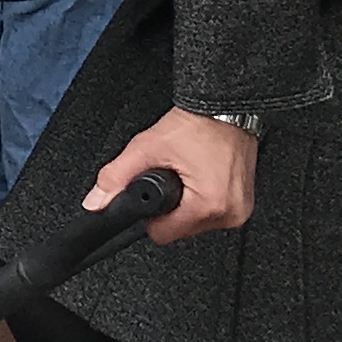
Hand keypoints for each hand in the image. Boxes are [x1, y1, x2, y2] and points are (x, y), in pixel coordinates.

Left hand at [91, 108, 258, 242]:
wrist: (225, 107)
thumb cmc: (197, 124)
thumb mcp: (148, 147)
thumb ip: (116, 177)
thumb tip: (96, 201)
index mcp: (208, 205)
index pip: (163, 234)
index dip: (149, 216)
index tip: (151, 194)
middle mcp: (229, 213)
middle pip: (180, 230)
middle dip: (169, 208)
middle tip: (172, 176)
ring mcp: (240, 209)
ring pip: (195, 223)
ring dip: (186, 204)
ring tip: (187, 174)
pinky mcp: (245, 203)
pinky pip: (212, 213)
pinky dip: (201, 199)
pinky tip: (199, 177)